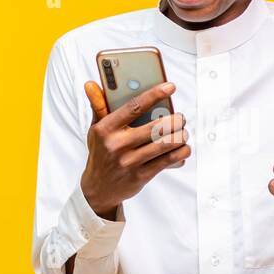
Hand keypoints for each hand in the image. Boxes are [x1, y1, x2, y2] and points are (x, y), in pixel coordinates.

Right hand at [79, 79, 188, 219]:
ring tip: (183, 132)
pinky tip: (183, 148)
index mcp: (106, 129)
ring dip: (180, 136)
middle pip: (155, 127)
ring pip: (164, 144)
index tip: (170, 87)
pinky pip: (166, 161)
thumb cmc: (101, 153)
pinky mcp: (140, 176)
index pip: (134, 107)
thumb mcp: (95, 129)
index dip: (154, 95)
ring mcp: (129, 162)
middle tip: (181, 117)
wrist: (97, 188)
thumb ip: (98, 106)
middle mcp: (117, 145)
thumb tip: (90, 84)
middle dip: (175, 120)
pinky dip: (180, 153)